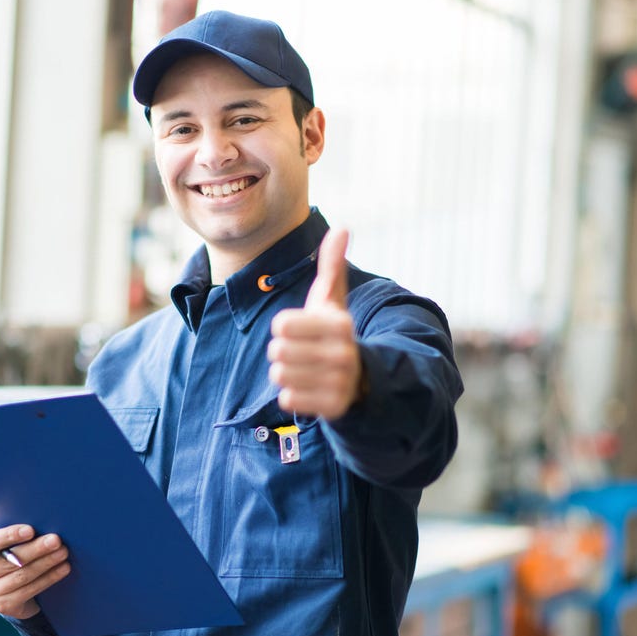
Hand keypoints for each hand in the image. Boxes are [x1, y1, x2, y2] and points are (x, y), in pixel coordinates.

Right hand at [0, 523, 70, 619]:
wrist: (6, 587)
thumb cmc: (6, 553)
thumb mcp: (1, 543)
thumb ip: (10, 535)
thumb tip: (37, 525)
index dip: (8, 536)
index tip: (30, 530)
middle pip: (8, 561)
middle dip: (35, 549)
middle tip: (56, 540)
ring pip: (22, 576)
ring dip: (46, 563)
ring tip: (63, 552)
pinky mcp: (4, 606)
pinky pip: (30, 590)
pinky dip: (49, 578)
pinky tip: (62, 568)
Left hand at [268, 228, 362, 419]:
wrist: (360, 377)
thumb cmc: (333, 332)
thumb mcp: (333, 300)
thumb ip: (333, 265)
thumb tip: (342, 228)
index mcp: (339, 324)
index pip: (280, 325)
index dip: (285, 327)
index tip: (302, 330)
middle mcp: (343, 353)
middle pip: (277, 351)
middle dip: (283, 352)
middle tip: (303, 352)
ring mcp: (339, 382)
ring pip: (279, 375)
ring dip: (286, 372)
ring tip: (305, 369)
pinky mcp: (333, 407)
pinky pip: (288, 399)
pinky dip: (292, 394)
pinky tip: (308, 388)